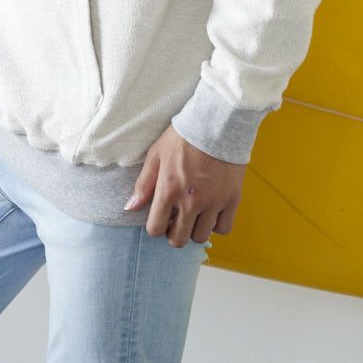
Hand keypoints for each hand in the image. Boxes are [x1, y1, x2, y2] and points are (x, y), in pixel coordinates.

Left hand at [123, 124, 247, 246]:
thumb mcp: (156, 155)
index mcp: (168, 190)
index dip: (156, 226)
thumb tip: (130, 208)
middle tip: (177, 219)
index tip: (161, 218)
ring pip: (201, 237)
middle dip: (174, 233)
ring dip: (195, 229)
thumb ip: (144, 184)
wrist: (217, 123)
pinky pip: (224, 228)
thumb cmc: (184, 136)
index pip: (155, 229)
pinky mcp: (232, 200)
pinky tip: (211, 211)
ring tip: (195, 213)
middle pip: (179, 240)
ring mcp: (213, 203)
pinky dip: (217, 224)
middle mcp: (190, 202)